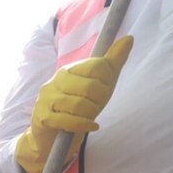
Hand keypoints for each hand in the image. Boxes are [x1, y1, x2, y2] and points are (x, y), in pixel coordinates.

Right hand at [15, 35, 133, 172]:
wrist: (52, 135)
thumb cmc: (77, 107)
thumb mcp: (99, 84)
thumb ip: (113, 62)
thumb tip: (129, 38)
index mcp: (69, 69)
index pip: (97, 66)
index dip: (107, 81)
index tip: (103, 90)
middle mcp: (55, 81)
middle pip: (90, 87)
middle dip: (99, 100)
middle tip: (97, 107)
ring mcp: (47, 99)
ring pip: (79, 104)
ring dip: (91, 114)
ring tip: (91, 117)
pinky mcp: (43, 117)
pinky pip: (68, 120)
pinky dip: (84, 125)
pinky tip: (91, 126)